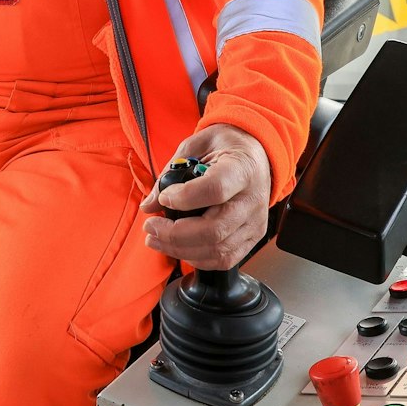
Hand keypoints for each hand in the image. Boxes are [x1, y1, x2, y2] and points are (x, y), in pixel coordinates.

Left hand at [139, 124, 272, 270]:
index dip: (185, 198)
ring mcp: (255, 222)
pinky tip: (179, 248)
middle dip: (174, 234)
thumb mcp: (197, 145)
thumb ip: (171, 172)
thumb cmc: (227, 146)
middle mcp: (252, 200)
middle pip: (214, 229)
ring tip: (157, 239)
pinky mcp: (252, 238)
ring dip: (180, 249)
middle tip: (151, 227)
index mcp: (242, 169)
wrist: (256, 154)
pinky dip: (197, 258)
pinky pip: (225, 259)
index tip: (165, 198)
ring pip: (217, 249)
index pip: (215, 190)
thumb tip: (150, 205)